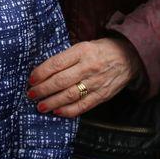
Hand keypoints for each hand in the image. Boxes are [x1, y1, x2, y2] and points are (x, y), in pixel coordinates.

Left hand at [27, 37, 143, 117]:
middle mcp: (88, 67)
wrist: (128, 57)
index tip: (31, 79)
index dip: (41, 73)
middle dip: (43, 89)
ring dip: (52, 102)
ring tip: (40, 106)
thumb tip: (43, 72)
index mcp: (81, 51)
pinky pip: (83, 106)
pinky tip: (58, 112)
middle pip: (61, 81)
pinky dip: (69, 111)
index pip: (56, 63)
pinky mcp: (103, 95)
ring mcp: (96, 82)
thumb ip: (66, 58)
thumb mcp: (82, 46)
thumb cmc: (100, 51)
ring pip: (70, 95)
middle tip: (31, 94)